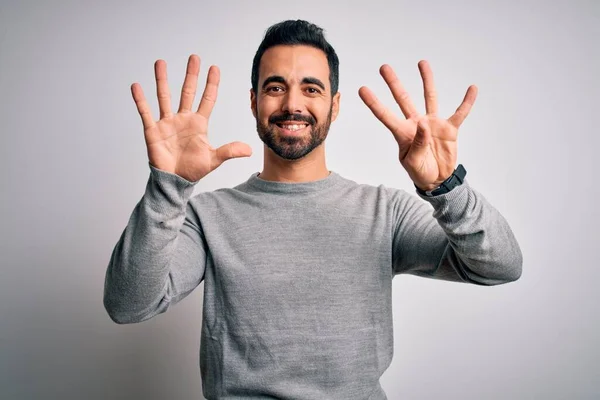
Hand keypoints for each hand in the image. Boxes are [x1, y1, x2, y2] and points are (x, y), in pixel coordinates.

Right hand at [131, 54, 251, 181]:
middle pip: (187, 92)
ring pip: (164, 97)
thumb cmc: (193, 170)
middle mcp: (183, 119)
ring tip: (161, 62)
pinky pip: (145, 112)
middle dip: (191, 75)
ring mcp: (167, 123)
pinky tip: (136, 86)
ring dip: (162, 80)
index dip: (211, 84)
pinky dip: (140, 100)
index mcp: (198, 123)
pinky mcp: (153, 131)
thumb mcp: (213, 159)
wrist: (175, 181)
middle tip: (194, 58)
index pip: (207, 99)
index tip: (214, 68)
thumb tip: (249, 150)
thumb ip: (229, 151)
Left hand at [359, 61, 476, 190]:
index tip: (362, 89)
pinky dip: (467, 102)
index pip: (385, 115)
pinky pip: (459, 113)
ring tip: (422, 63)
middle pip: (403, 99)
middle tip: (384, 67)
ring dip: (426, 80)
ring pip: (429, 97)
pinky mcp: (449, 129)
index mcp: (402, 133)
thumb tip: (424, 124)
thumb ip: (418, 144)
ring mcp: (433, 124)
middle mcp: (416, 124)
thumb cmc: (420, 172)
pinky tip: (472, 89)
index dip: (374, 103)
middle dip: (393, 83)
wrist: (437, 180)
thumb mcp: (413, 162)